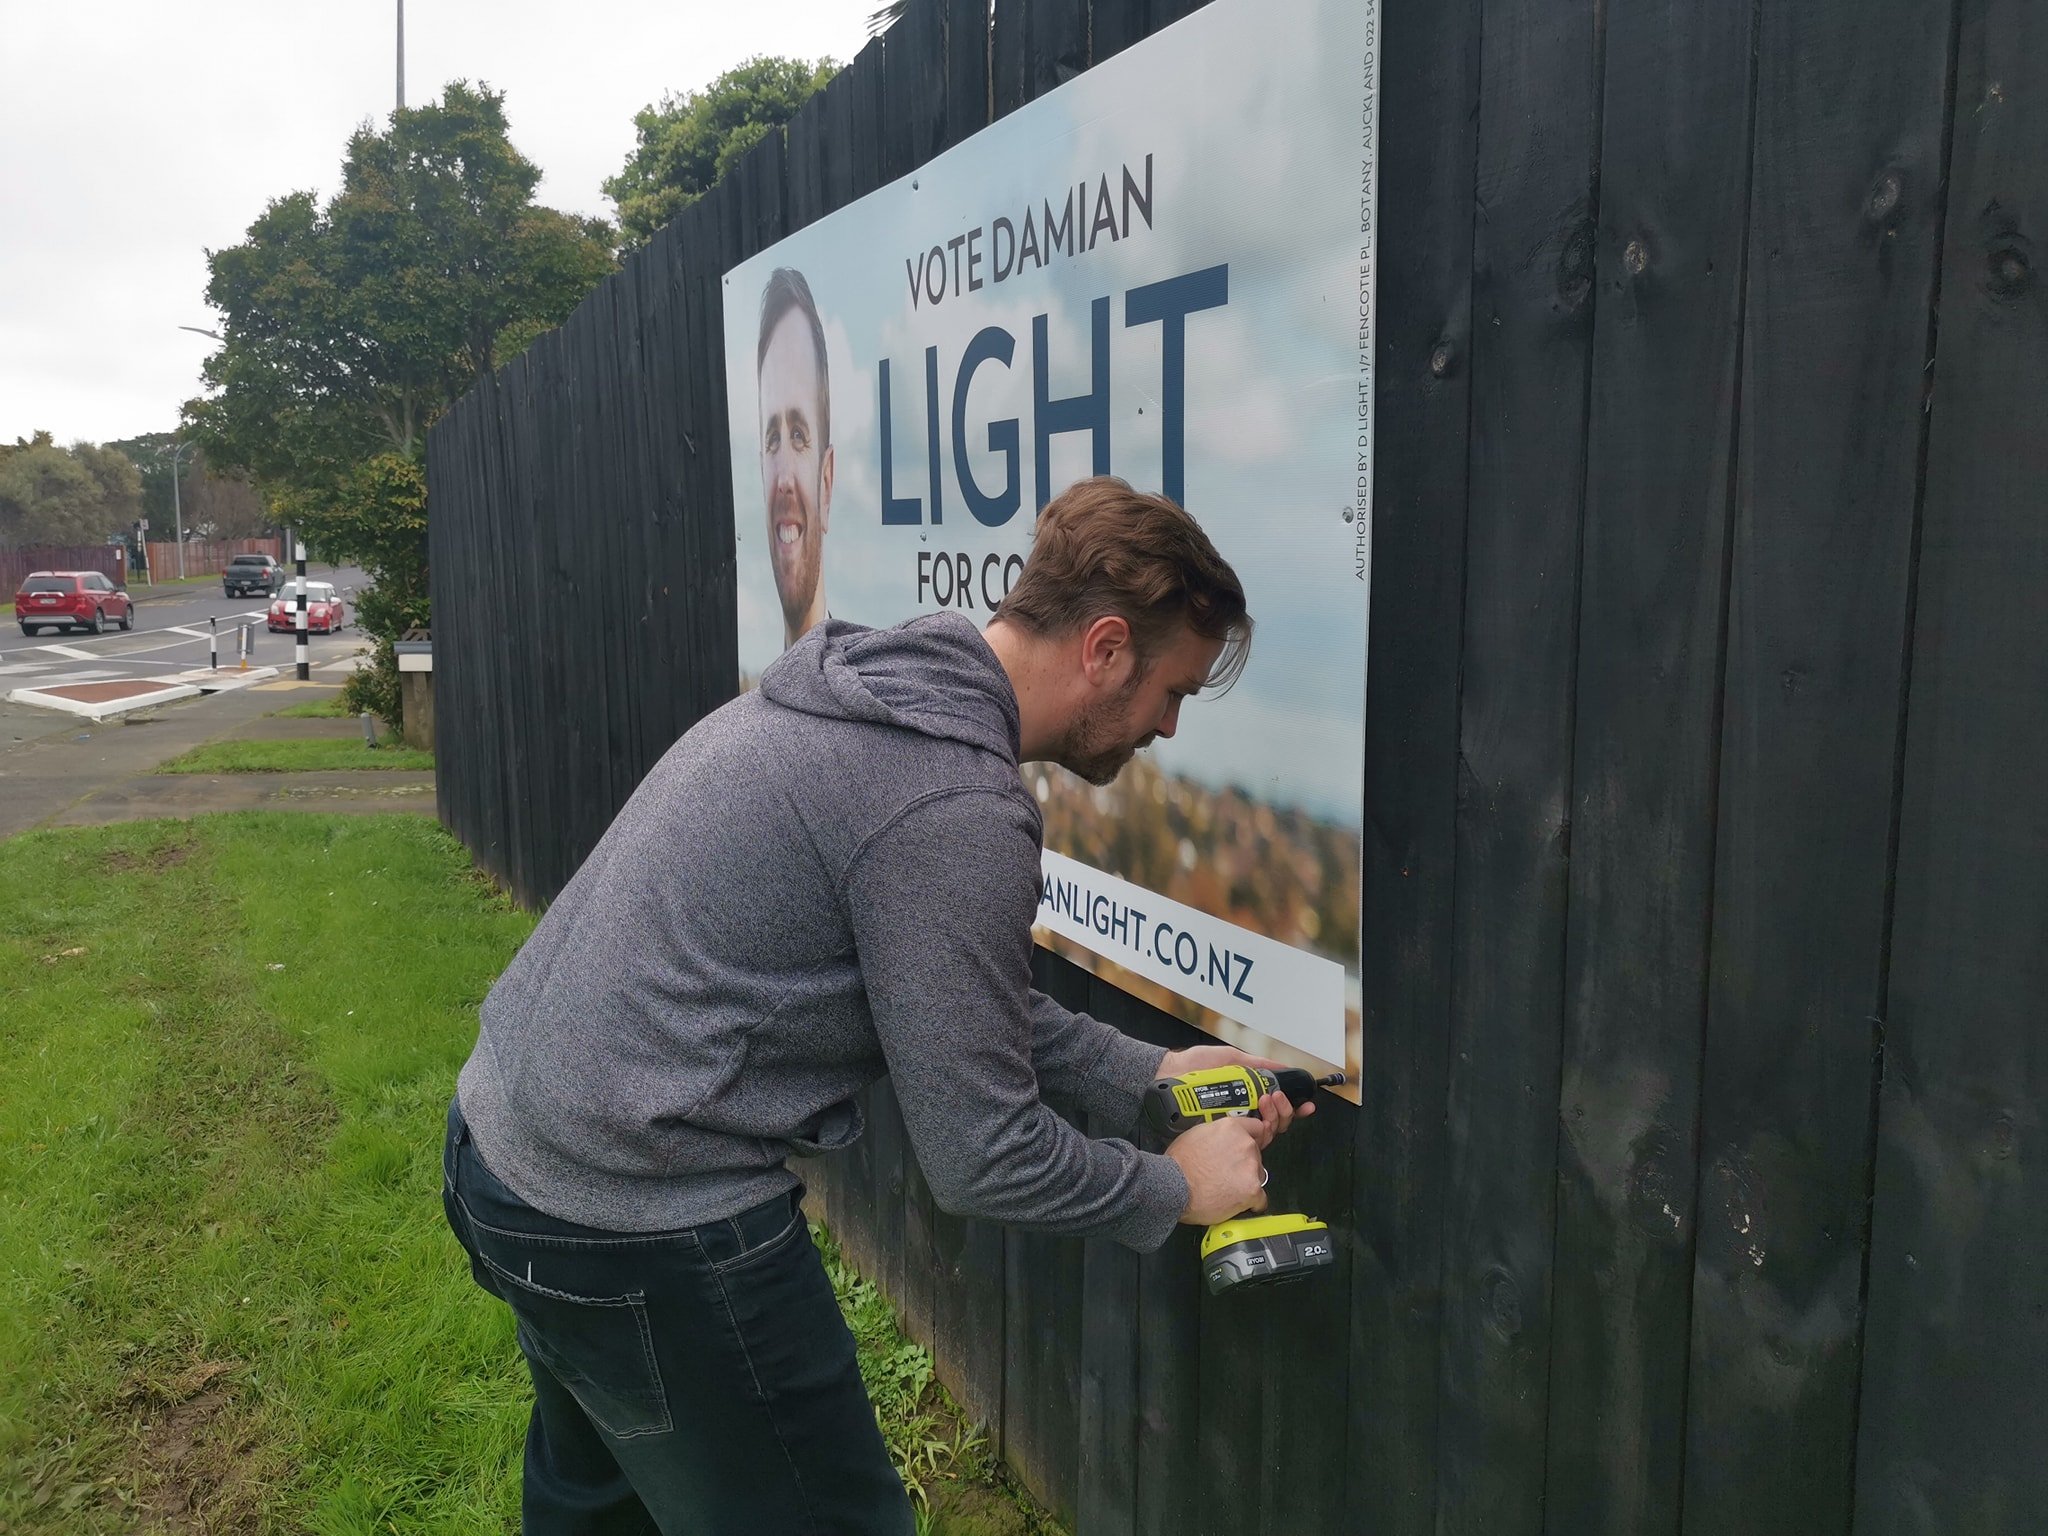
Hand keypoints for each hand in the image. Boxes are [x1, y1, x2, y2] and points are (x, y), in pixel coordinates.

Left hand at [1154, 1045, 1317, 1137]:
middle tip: (1277, 1098)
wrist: (1165, 1077)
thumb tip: (1282, 1066)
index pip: (1274, 1111)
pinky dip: (1256, 1132)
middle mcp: (1239, 1117)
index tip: (1307, 1105)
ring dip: (1273, 1118)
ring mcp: (1228, 1128)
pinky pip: (1242, 1143)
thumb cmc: (1193, 1067)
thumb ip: (1256, 1064)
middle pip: (1274, 1125)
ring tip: (1267, 1100)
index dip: (1293, 1110)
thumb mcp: (1229, 1059)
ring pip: (1263, 1135)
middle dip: (1284, 1111)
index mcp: (1244, 1100)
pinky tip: (1258, 1120)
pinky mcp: (1217, 1137)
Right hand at [1166, 1114, 1271, 1224]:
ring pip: (1258, 1176)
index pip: (1256, 1127)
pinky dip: (1251, 1202)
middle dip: (1245, 1163)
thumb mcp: (1196, 1134)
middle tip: (1227, 1172)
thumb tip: (1221, 1140)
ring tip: (1226, 1188)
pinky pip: (1260, 1199)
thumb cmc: (1179, 1165)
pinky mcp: (1252, 1190)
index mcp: (1231, 1128)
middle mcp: (1245, 1144)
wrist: (1174, 1187)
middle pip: (1256, 1154)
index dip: (1254, 1137)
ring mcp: (1250, 1167)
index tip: (1254, 1143)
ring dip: (1247, 1182)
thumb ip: (1217, 1134)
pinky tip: (1236, 1202)